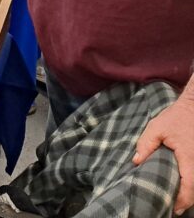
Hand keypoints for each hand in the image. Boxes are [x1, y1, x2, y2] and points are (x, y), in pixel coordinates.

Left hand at [134, 96, 193, 213]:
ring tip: (176, 201)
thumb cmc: (175, 117)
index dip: (183, 199)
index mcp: (189, 156)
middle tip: (173, 209)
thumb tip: (136, 162)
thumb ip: (145, 144)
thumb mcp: (156, 127)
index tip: (174, 208)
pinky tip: (182, 188)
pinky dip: (192, 184)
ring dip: (189, 194)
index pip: (189, 184)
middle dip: (186, 201)